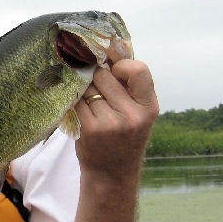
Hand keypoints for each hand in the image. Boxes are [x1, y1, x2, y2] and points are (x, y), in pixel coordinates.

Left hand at [75, 59, 158, 180]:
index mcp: (148, 107)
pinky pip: (75, 101)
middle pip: (104, 75)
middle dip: (96, 77)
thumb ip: (129, 86)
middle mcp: (132, 115)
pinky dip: (74, 102)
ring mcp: (110, 123)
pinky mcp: (90, 129)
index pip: (137, 69)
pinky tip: (80, 110)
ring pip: (87, 87)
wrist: (111, 173)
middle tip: (96, 89)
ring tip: (90, 103)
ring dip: (83, 90)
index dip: (121, 66)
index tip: (114, 73)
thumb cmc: (123, 137)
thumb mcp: (137, 112)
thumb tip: (107, 49)